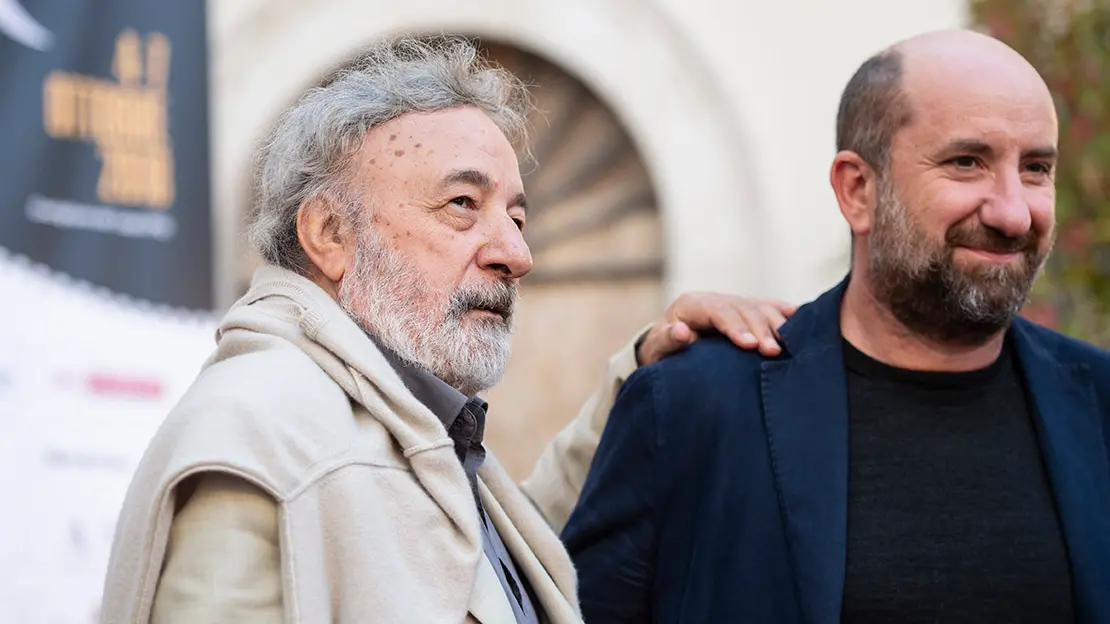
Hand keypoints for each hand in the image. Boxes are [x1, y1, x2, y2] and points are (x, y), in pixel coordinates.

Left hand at [636, 293, 796, 365]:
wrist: (667, 345)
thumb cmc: (662, 350)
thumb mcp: (657, 349)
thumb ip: (668, 340)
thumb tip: (683, 331)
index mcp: (692, 305)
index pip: (718, 311)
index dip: (735, 326)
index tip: (750, 345)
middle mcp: (715, 299)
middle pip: (743, 309)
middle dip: (760, 329)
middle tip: (773, 351)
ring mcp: (733, 303)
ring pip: (759, 306)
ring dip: (776, 324)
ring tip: (790, 344)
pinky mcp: (746, 310)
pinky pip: (768, 307)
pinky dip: (785, 312)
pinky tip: (802, 318)